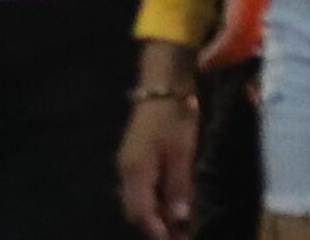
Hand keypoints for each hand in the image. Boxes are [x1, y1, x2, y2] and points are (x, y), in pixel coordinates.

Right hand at [118, 86, 198, 239]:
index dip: (157, 232)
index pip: (141, 214)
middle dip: (155, 227)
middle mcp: (126, 171)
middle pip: (136, 211)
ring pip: (138, 200)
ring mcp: (129, 163)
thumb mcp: (182, 152)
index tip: (177, 239)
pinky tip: (172, 201)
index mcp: (135, 172)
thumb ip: (179, 187)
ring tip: (179, 223)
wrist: (164, 84)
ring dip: (156, 214)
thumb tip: (178, 219)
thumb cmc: (174, 117)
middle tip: (181, 233)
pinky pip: (141, 188)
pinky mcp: (136, 156)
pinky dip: (155, 200)